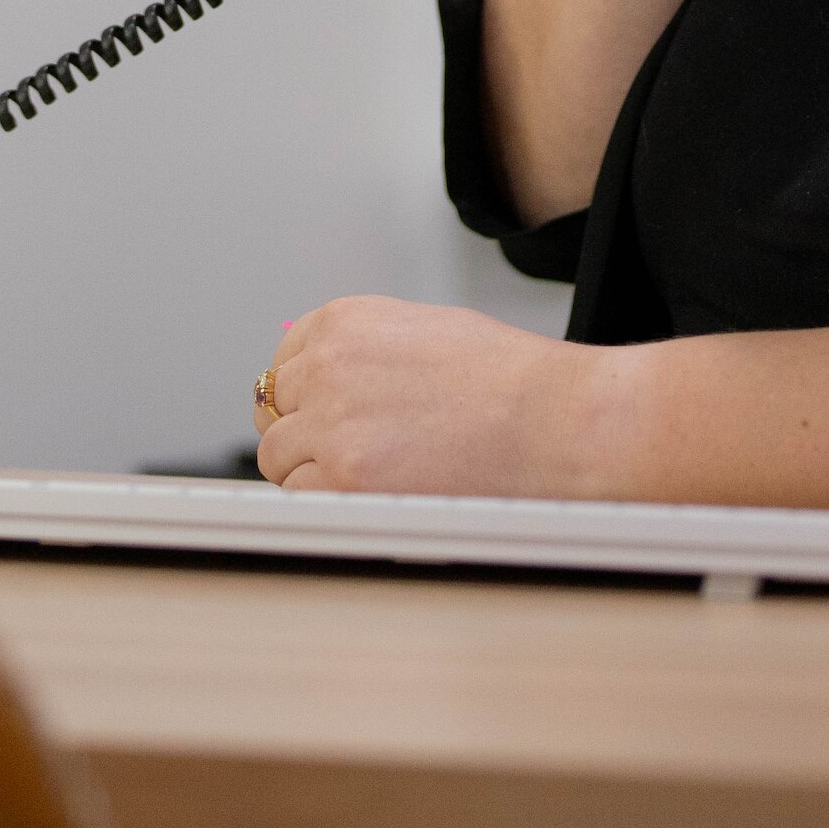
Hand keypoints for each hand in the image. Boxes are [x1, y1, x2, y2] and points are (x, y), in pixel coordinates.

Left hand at [252, 296, 596, 497]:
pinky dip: (327, 505)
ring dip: (310, 472)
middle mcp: (327, 367)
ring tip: (364, 480)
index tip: (314, 415)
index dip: (300, 396)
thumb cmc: (511, 379)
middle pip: (273, 411)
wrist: (555, 419)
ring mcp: (332, 424)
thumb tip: (330, 381)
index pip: (283, 362)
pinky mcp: (347, 479)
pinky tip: (367, 500)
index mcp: (344, 322)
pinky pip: (301, 499)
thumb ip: (365, 352)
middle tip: (341, 455)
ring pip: (278, 458)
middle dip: (302, 433)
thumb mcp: (423, 330)